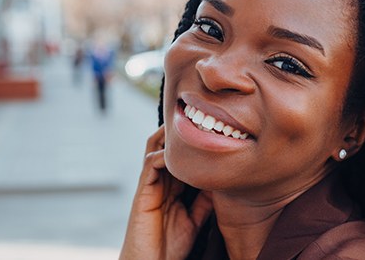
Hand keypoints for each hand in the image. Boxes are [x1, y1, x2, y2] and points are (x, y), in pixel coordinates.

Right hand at [120, 126, 212, 259]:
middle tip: (199, 117)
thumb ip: (204, 201)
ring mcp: (149, 186)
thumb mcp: (195, 220)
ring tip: (187, 124)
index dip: (192, 143)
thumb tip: (222, 183)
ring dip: (169, 136)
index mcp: (171, 187)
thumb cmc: (170, 247)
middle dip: (179, 132)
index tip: (211, 130)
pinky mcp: (142, 194)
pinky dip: (164, 155)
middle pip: (165, 146)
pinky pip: (150, 165)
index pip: (179, 157)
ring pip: (155, 149)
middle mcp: (159, 182)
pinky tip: (179, 154)